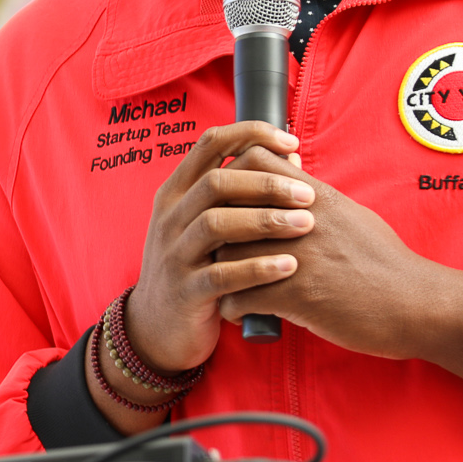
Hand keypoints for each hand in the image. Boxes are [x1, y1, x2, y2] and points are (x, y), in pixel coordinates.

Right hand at [115, 122, 313, 391]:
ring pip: (216, 224)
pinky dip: (258, 268)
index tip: (290, 141)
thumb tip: (292, 153)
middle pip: (216, 183)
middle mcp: (170, 218)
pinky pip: (223, 275)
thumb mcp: (203, 223)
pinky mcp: (186, 292)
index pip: (209, 143)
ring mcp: (174, 255)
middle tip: (307, 194)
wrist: (155, 327)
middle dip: (267, 184)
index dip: (251, 134)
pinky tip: (289, 265)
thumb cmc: (195, 266)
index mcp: (176, 192)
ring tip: (306, 225)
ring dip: (266, 221)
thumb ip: (240, 191)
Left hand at [213, 147, 462, 395]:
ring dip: (220, 271)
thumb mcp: (353, 216)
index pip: (251, 161)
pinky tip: (241, 311)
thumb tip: (296, 182)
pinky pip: (237, 299)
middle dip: (218, 229)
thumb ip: (318, 199)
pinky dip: (232, 308)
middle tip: (220, 248)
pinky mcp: (293, 297)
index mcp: (314, 197)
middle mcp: (298, 220)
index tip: (235, 202)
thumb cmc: (389, 263)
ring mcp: (294, 258)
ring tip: (228, 283)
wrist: (418, 304)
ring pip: (224, 254)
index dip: (234, 178)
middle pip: (228, 208)